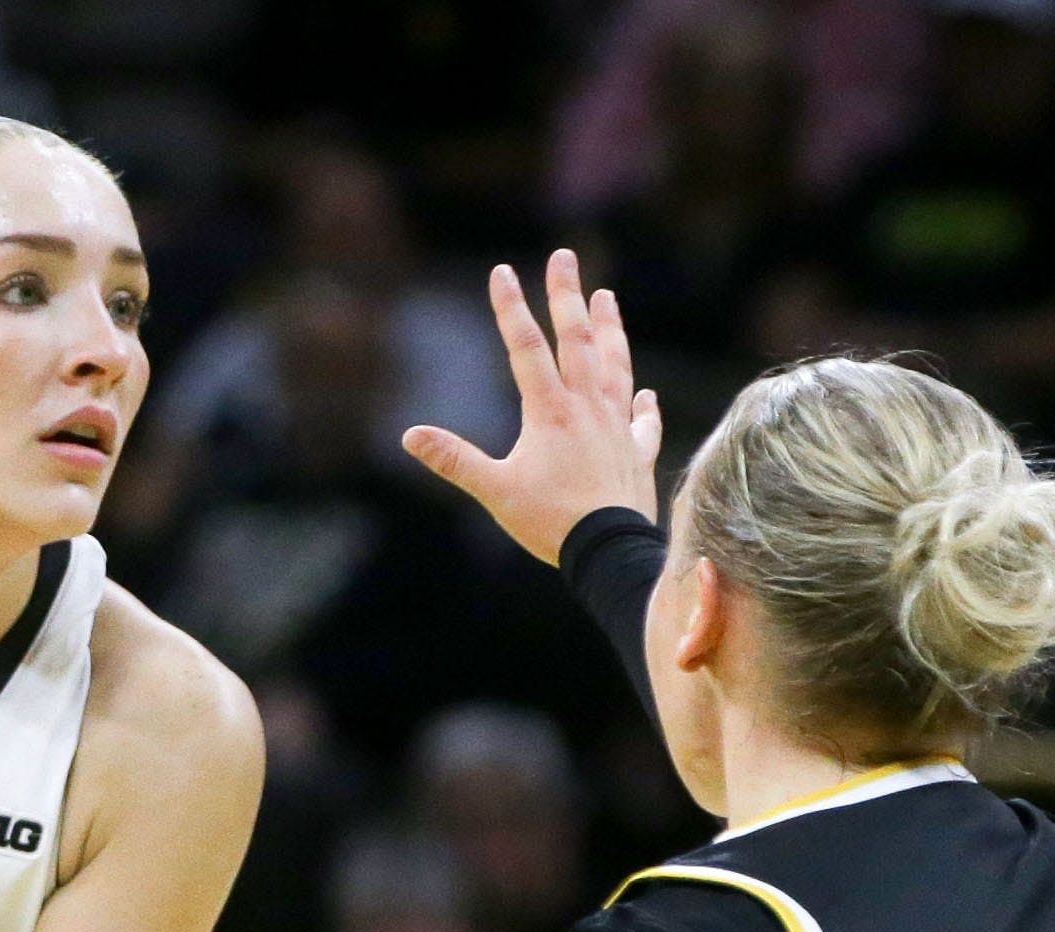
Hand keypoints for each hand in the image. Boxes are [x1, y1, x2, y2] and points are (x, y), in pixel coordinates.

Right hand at [404, 250, 660, 565]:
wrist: (608, 552)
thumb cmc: (550, 522)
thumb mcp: (495, 490)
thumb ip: (454, 459)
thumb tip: (410, 436)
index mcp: (550, 411)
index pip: (526, 347)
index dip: (510, 308)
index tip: (502, 271)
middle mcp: (587, 408)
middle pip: (577, 340)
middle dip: (567, 295)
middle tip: (565, 257)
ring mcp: (617, 428)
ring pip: (615, 366)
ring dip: (610, 330)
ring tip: (606, 297)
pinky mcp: (637, 455)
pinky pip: (642, 423)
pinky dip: (642, 406)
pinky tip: (644, 394)